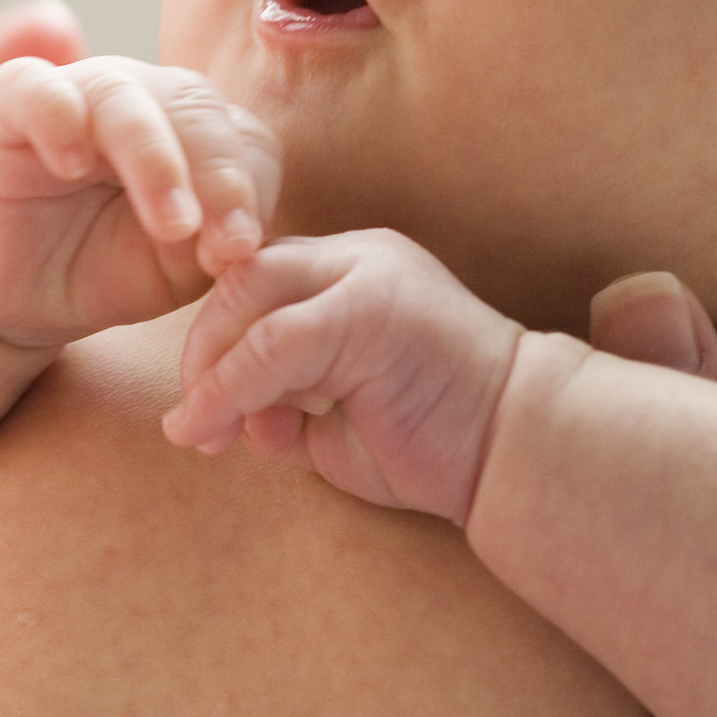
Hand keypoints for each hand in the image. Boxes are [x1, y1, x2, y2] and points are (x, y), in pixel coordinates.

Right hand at [0, 56, 281, 350]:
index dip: (251, 192)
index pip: (243, 138)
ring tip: (171, 224)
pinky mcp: (9, 105)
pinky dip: (59, 117)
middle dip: (218, 176)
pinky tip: (72, 166)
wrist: (7, 291)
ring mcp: (75, 94)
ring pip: (125, 98)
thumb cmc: (97, 269)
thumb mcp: (173, 271)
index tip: (241, 255)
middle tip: (226, 245)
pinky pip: (36, 88)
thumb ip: (215, 246)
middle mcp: (141, 99)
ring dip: (155, 159)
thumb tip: (240, 240)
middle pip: (194, 106)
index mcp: (191, 130)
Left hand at [166, 229, 525, 524]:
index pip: (256, 283)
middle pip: (242, 277)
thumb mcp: (339, 429)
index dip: (215, 340)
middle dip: (201, 352)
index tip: (200, 408)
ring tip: (198, 433)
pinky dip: (230, 386)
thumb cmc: (442, 449)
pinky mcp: (371, 308)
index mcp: (354, 274)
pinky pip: (274, 341)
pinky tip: (213, 428)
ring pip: (249, 299)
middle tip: (191, 423)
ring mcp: (368, 274)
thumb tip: (227, 422)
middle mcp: (359, 259)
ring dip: (209, 371)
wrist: (525, 457)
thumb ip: (283, 412)